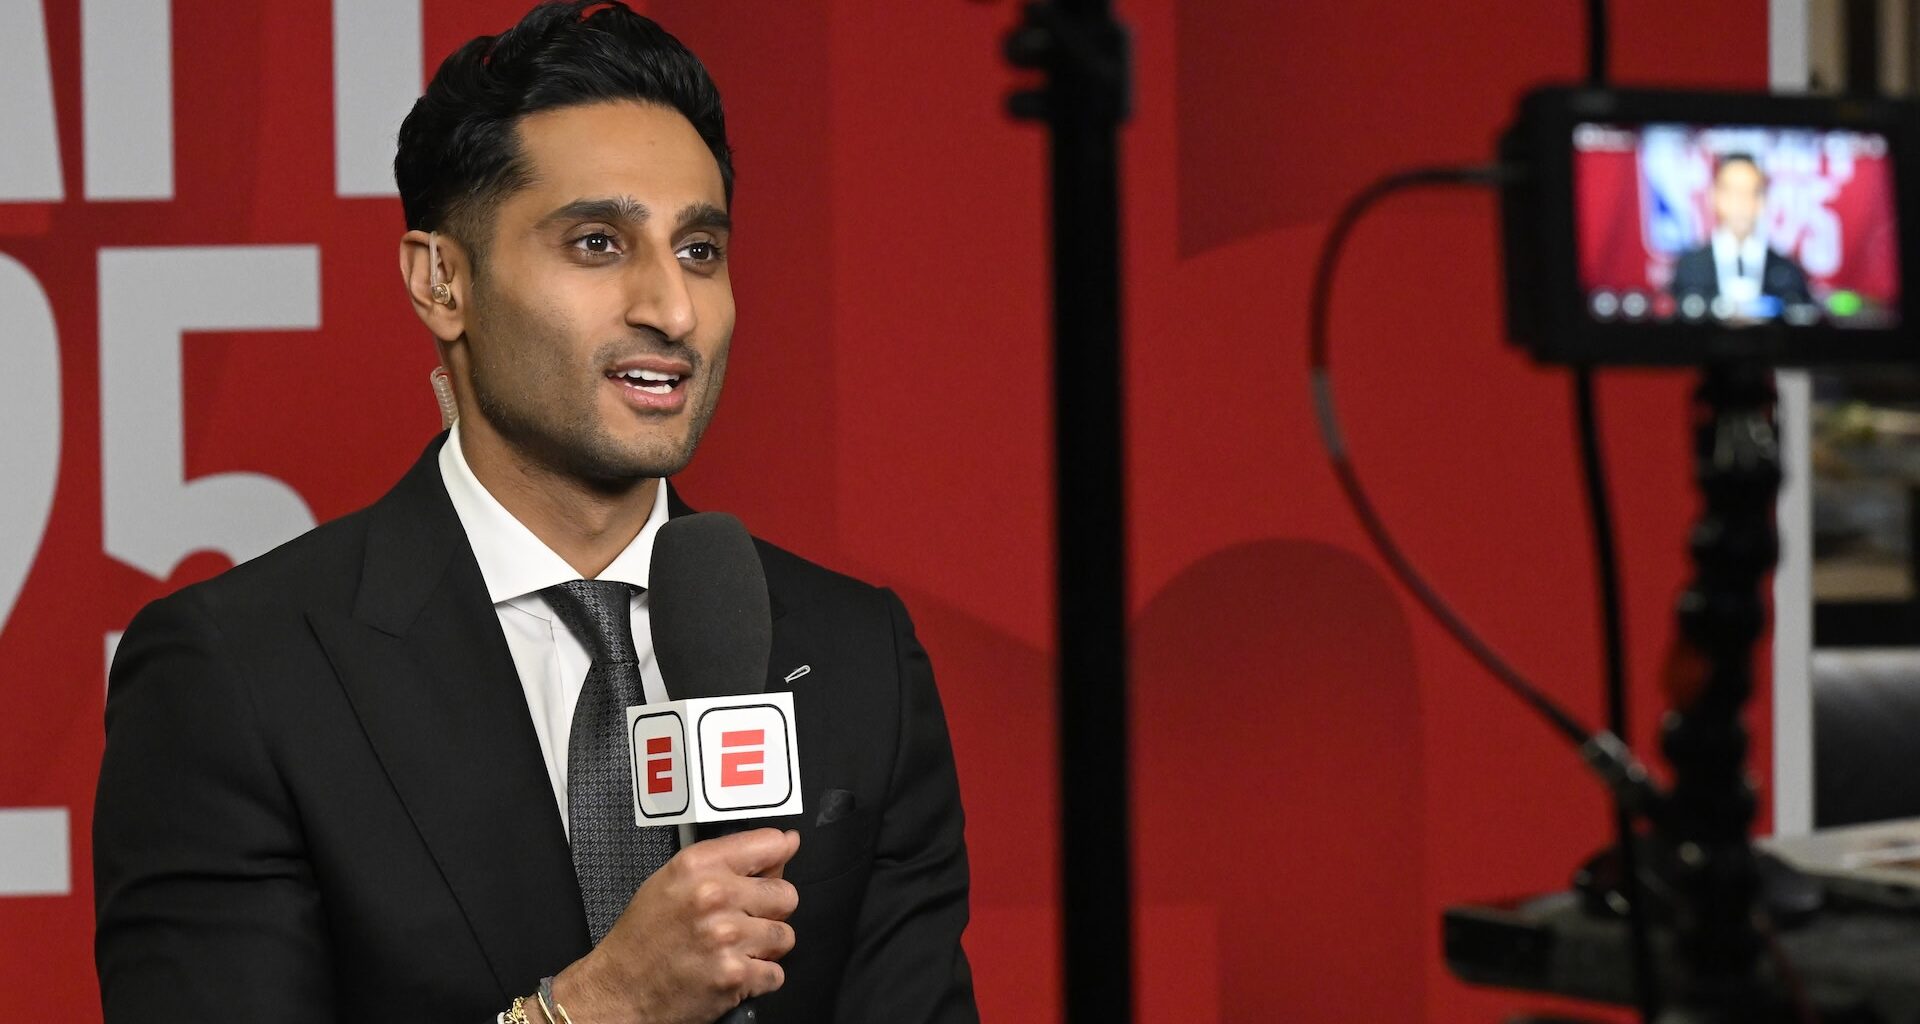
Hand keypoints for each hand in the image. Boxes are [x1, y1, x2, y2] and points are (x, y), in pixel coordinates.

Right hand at [552, 828, 800, 1023]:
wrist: (618, 990)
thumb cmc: (643, 937)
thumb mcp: (673, 880)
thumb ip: (726, 861)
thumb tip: (784, 844)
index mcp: (698, 865)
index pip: (770, 844)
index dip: (778, 857)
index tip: (776, 865)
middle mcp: (715, 896)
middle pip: (786, 895)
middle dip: (771, 910)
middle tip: (744, 921)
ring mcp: (726, 937)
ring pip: (784, 936)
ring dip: (765, 947)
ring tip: (735, 949)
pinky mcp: (734, 976)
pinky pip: (775, 973)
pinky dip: (759, 978)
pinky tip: (732, 972)